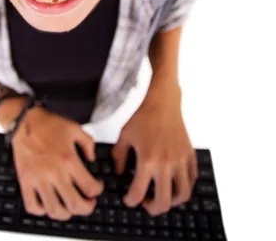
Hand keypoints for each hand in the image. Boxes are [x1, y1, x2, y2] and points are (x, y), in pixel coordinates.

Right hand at [9, 106, 103, 220]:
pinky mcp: (25, 181)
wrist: (24, 121)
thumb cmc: (47, 124)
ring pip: (54, 210)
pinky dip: (41, 211)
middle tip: (88, 204)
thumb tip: (92, 158)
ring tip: (69, 207)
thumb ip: (88, 143)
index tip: (97, 187)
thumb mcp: (75, 128)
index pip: (89, 187)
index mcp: (68, 160)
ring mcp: (38, 179)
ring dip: (66, 214)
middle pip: (75, 204)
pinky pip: (32, 206)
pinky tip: (47, 205)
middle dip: (86, 208)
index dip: (98, 190)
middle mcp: (54, 173)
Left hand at [111, 83, 197, 215]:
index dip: (130, 201)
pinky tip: (174, 182)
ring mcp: (180, 160)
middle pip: (163, 202)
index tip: (127, 198)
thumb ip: (118, 156)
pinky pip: (192, 179)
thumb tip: (118, 172)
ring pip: (182, 194)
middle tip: (145, 203)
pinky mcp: (189, 155)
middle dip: (152, 209)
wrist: (162, 101)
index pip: (138, 193)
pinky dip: (184, 186)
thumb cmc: (143, 116)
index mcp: (147, 159)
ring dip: (172, 201)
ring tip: (162, 196)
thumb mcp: (125, 136)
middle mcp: (166, 163)